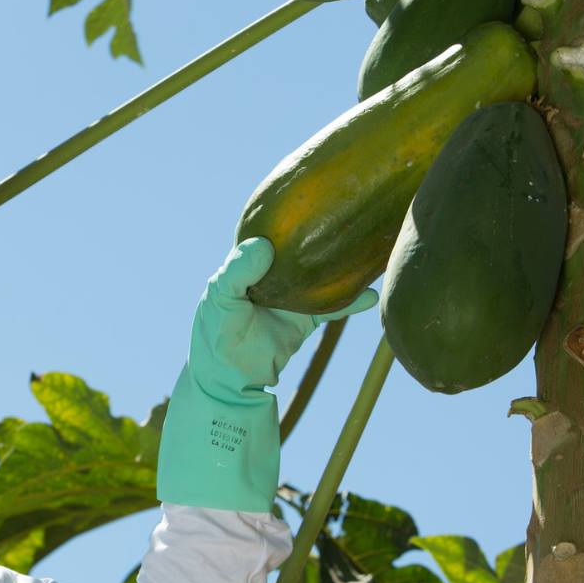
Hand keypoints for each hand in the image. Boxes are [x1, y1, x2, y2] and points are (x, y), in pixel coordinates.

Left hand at [156, 237, 377, 512]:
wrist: (228, 383)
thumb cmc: (213, 337)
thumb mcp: (218, 300)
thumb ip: (237, 272)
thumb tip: (264, 245)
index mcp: (247, 265)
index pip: (270, 234)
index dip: (288, 217)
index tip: (312, 199)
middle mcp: (270, 277)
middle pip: (301, 251)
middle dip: (323, 236)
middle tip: (349, 215)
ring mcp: (289, 297)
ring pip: (320, 276)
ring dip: (342, 267)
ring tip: (369, 251)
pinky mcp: (303, 321)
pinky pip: (330, 308)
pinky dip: (350, 302)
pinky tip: (369, 296)